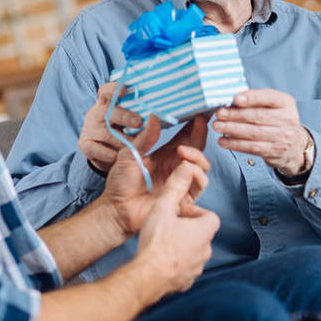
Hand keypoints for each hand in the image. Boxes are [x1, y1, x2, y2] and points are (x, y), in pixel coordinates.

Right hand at [78, 82, 147, 171]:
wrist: (105, 151)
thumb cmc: (123, 131)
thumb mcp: (130, 120)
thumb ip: (141, 114)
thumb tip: (160, 115)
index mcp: (107, 103)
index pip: (106, 91)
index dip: (113, 89)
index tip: (124, 90)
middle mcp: (96, 113)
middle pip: (108, 110)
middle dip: (125, 116)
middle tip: (139, 122)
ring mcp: (89, 128)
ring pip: (105, 132)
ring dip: (121, 140)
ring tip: (135, 146)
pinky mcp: (85, 144)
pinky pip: (95, 149)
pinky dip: (108, 153)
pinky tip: (118, 157)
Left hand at [97, 114, 211, 236]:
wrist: (117, 210)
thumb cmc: (120, 183)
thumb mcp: (130, 154)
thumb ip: (145, 137)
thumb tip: (154, 116)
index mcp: (166, 153)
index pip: (187, 135)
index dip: (195, 123)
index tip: (200, 110)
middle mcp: (177, 165)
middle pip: (198, 147)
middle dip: (202, 133)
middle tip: (202, 120)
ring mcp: (182, 181)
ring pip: (203, 165)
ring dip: (197, 155)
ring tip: (183, 150)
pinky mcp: (184, 197)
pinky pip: (200, 184)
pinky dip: (197, 174)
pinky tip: (186, 168)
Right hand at [135, 161, 219, 296]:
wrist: (146, 277)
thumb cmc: (156, 242)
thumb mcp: (163, 207)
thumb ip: (175, 186)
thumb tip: (186, 167)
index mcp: (205, 231)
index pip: (209, 216)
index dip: (194, 213)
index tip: (179, 213)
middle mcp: (206, 251)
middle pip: (201, 234)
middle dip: (187, 230)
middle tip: (168, 227)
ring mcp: (196, 269)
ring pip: (193, 253)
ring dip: (181, 247)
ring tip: (162, 244)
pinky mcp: (185, 282)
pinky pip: (184, 270)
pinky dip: (175, 265)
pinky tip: (159, 261)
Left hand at [212, 89, 311, 176]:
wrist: (295, 146)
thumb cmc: (278, 120)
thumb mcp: (274, 106)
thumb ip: (257, 100)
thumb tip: (230, 99)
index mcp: (286, 103)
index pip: (269, 98)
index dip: (252, 98)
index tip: (235, 98)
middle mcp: (287, 119)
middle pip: (258, 116)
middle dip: (235, 115)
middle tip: (219, 113)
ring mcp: (282, 137)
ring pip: (254, 133)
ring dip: (232, 129)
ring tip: (217, 126)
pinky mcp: (274, 152)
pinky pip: (252, 148)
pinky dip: (235, 144)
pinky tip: (223, 141)